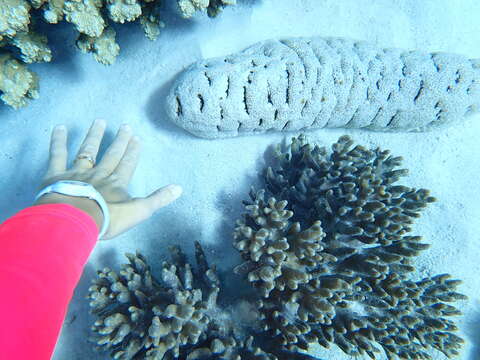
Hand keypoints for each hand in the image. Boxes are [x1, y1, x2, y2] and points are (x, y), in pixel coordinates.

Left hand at [34, 120, 181, 239]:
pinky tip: (60, 128)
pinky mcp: (57, 175)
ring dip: (94, 136)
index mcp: (117, 183)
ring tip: (99, 121)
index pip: (128, 164)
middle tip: (125, 126)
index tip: (137, 138)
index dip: (133, 151)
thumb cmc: (107, 219)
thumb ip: (158, 199)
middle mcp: (99, 174)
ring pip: (87, 151)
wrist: (75, 220)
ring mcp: (78, 172)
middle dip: (120, 141)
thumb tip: (178, 188)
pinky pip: (58, 155)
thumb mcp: (138, 212)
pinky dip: (58, 141)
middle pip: (111, 154)